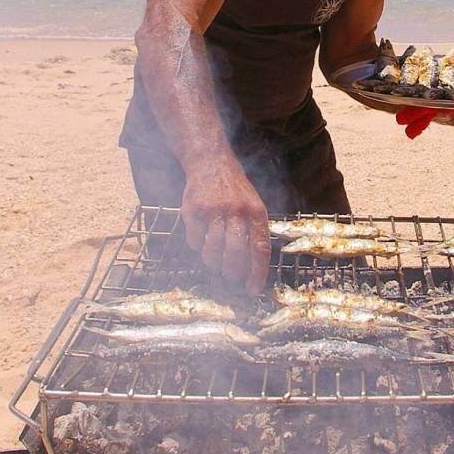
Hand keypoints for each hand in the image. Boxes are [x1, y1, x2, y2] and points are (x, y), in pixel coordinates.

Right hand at [180, 161, 270, 294]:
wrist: (211, 163)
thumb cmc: (235, 191)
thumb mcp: (254, 205)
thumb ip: (255, 232)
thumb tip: (254, 268)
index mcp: (256, 212)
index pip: (259, 248)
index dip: (257, 273)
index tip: (253, 291)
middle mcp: (236, 211)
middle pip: (235, 253)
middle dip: (232, 271)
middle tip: (230, 275)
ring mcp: (214, 210)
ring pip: (213, 250)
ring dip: (213, 261)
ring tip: (215, 259)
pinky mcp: (194, 210)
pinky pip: (195, 241)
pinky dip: (198, 246)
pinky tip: (201, 238)